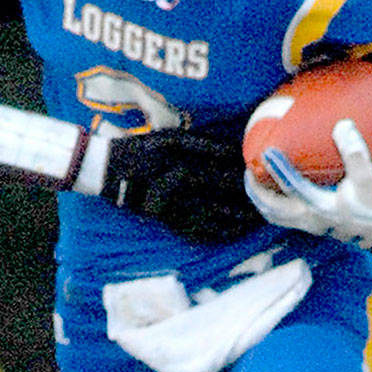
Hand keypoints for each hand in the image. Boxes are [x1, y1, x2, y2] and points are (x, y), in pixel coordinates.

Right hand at [103, 128, 263, 242]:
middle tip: (266, 196)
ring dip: (234, 216)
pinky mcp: (162, 219)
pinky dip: (216, 232)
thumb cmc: (142, 149)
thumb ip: (200, 144)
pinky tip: (235, 233)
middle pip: (212, 189)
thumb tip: (235, 152)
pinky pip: (193, 230)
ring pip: (206, 213)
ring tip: (258, 217)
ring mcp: (165, 204)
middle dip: (241, 193)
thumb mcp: (167, 138)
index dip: (237, 167)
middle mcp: (167, 180)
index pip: (212, 163)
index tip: (258, 170)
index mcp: (170, 156)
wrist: (105, 171)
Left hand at [244, 118, 371, 247]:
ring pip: (272, 215)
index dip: (279, 169)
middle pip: (272, 207)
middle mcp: (309, 220)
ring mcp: (305, 226)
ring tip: (252, 179)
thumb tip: (343, 126)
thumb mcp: (368, 182)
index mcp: (322, 208)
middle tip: (249, 168)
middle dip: (256, 189)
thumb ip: (357, 156)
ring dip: (259, 198)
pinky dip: (268, 205)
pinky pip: (278, 218)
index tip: (266, 151)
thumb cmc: (370, 204)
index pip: (294, 187)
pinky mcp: (305, 228)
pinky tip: (267, 191)